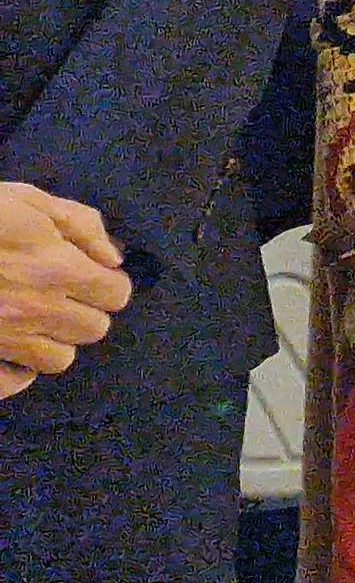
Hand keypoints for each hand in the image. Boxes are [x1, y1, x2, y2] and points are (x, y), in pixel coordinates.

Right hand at [0, 183, 126, 393]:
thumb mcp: (28, 199)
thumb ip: (80, 225)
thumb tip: (113, 258)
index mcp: (54, 268)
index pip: (115, 295)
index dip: (108, 283)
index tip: (93, 275)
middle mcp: (34, 309)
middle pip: (92, 329)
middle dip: (87, 310)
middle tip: (65, 294)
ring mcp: (4, 337)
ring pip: (57, 360)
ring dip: (55, 340)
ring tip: (36, 320)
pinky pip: (11, 382)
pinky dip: (16, 373)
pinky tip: (11, 352)